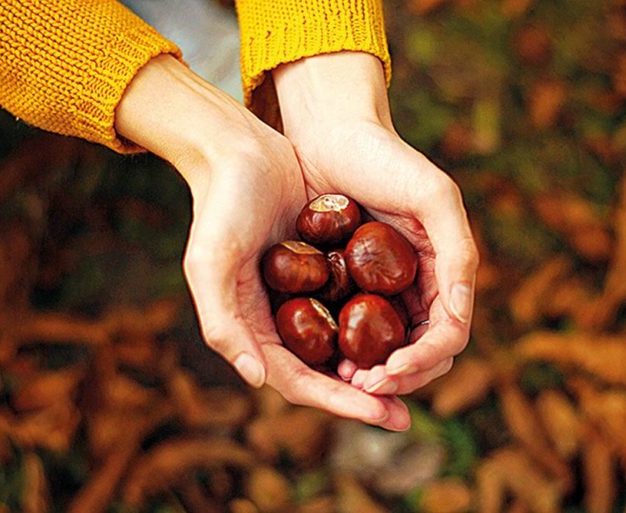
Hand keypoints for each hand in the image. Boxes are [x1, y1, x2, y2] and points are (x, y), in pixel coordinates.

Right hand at [115, 55, 409, 429]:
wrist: (239, 152)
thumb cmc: (221, 206)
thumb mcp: (211, 263)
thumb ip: (223, 322)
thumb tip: (256, 378)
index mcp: (253, 329)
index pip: (299, 382)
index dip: (340, 403)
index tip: (383, 414)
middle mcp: (279, 321)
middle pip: (327, 374)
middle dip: (365, 398)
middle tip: (406, 416)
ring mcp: (303, 297)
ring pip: (344, 347)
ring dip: (377, 369)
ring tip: (415, 381)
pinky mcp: (324, 270)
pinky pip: (355, 307)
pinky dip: (379, 327)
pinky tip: (411, 332)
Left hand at [273, 52, 478, 396]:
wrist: (331, 132)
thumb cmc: (385, 158)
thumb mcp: (433, 197)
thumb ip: (457, 253)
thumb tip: (460, 316)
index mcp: (444, 271)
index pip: (448, 335)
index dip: (424, 360)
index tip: (389, 371)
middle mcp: (416, 285)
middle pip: (421, 352)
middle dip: (399, 376)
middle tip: (363, 384)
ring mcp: (381, 287)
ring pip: (386, 349)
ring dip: (372, 372)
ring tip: (344, 378)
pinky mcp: (345, 283)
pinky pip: (351, 328)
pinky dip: (344, 349)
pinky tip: (325, 355)